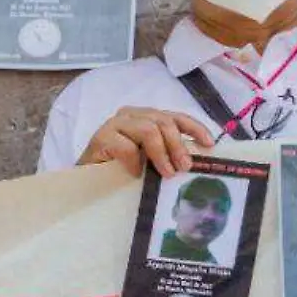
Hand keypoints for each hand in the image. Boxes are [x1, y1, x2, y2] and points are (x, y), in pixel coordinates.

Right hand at [79, 107, 216, 176]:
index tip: (209, 143)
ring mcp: (115, 124)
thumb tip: (194, 162)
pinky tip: (136, 174)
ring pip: (148, 130)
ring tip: (166, 173)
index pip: (175, 116)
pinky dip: (135, 162)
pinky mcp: (101, 138)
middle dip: (178, 145)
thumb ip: (167, 153)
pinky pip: (126, 147)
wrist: (87, 181)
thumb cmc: (122, 170)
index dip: (194, 128)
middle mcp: (132, 115)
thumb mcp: (150, 160)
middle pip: (163, 121)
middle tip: (184, 167)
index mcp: (147, 117)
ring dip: (161, 153)